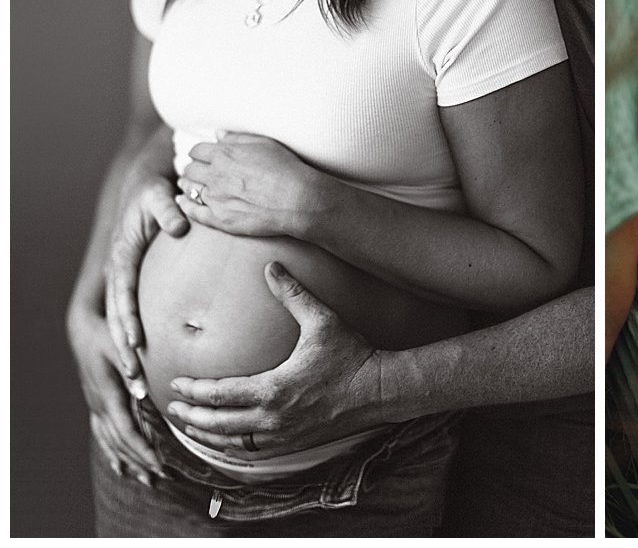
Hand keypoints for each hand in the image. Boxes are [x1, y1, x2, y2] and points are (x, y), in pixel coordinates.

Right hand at [67, 306, 164, 485]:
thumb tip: (143, 392)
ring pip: (111, 442)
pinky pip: (103, 434)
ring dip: (129, 462)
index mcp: (107, 395)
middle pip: (119, 443)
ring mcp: (95, 406)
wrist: (83, 327)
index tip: (160, 465)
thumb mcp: (119, 345)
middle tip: (162, 478)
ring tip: (147, 480)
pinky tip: (121, 467)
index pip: (126, 431)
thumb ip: (132, 367)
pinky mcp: (96, 403)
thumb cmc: (105, 333)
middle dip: (140, 462)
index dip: (142, 451)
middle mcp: (99, 405)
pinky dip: (113, 452)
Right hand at [106, 175, 188, 399]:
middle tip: (135, 381)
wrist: (145, 188)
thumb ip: (169, 209)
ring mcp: (123, 282)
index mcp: (122, 255)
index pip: (123, 292)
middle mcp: (118, 272)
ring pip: (120, 325)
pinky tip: (149, 367)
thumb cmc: (155, 191)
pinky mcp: (134, 287)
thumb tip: (179, 225)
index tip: (138, 344)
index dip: (129, 319)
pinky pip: (131, 319)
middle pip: (117, 319)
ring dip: (126, 355)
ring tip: (138, 386)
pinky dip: (136, 343)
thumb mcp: (160, 194)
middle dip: (123, 351)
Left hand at [165, 262, 384, 454]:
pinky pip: (254, 453)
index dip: (193, 390)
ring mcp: (284, 436)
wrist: (381, 389)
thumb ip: (293, 294)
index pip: (219, 394)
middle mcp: (273, 418)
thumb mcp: (322, 319)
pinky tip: (225, 442)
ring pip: (232, 444)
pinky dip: (232, 449)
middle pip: (218, 424)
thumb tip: (270, 266)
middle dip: (191, 417)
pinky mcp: (296, 444)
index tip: (176, 384)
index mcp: (273, 389)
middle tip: (172, 408)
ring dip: (207, 436)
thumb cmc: (352, 353)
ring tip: (190, 428)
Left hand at [177, 132, 329, 238]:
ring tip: (188, 183)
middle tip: (195, 170)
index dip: (199, 152)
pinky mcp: (219, 218)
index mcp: (224, 154)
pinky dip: (185, 205)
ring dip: (187, 184)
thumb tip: (218, 134)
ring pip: (189, 188)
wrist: (297, 199)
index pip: (198, 150)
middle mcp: (215, 174)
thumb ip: (237, 138)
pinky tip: (183, 202)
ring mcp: (215, 197)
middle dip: (192, 167)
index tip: (203, 156)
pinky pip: (193, 211)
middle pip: (191, 168)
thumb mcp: (264, 143)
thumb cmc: (286, 168)